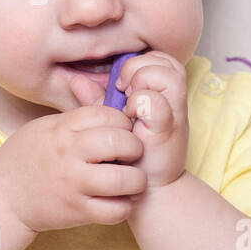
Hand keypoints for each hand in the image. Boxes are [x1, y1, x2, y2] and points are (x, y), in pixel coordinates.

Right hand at [0, 104, 146, 232]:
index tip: (123, 130)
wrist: (0, 197)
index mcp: (62, 128)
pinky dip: (124, 207)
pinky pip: (115, 210)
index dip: (123, 121)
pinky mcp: (77, 211)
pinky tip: (118, 200)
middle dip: (136, 147)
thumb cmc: (24, 158)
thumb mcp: (45, 127)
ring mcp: (74, 184)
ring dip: (136, 179)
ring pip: (125, 179)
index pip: (107, 113)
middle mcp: (69, 153)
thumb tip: (108, 101)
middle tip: (133, 154)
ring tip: (132, 179)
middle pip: (121, 141)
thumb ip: (76, 117)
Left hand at [68, 50, 188, 188]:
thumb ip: (97, 101)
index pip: (157, 58)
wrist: (148, 192)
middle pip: (164, 60)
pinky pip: (155, 102)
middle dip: (138, 68)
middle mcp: (172, 101)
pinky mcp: (169, 130)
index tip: (119, 84)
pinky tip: (131, 118)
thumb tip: (76, 80)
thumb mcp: (112, 123)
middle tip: (123, 90)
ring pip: (167, 73)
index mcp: (160, 95)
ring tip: (129, 103)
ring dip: (143, 82)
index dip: (137, 63)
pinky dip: (140, 104)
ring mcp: (173, 114)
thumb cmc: (129, 158)